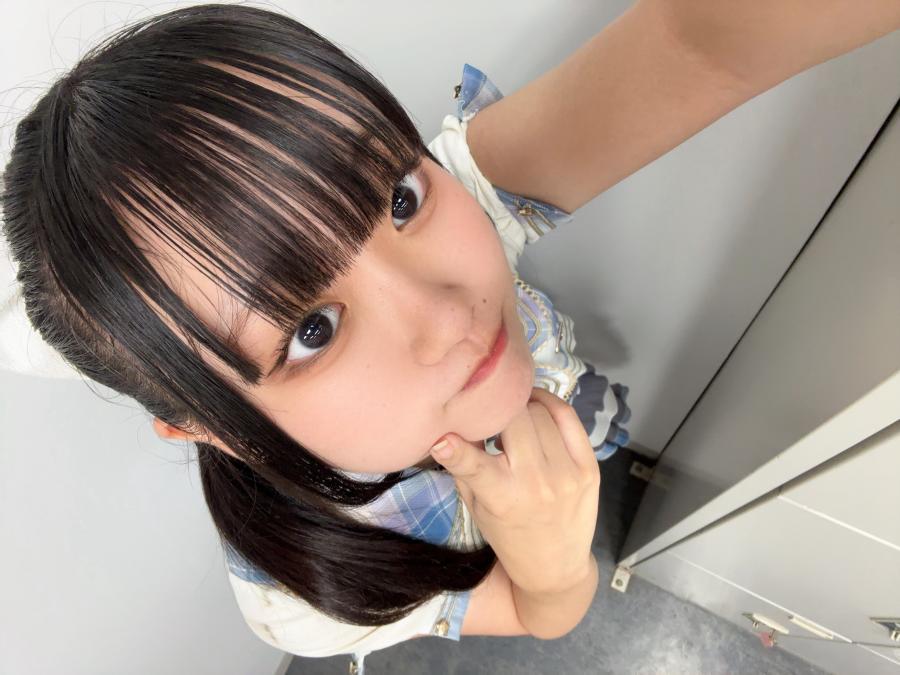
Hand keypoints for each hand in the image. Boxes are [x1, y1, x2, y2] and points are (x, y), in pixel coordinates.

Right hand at [429, 387, 600, 594]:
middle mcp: (536, 484)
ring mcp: (566, 474)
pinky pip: (567, 416)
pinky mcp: (589, 467)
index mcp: (502, 499)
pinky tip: (536, 406)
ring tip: (515, 418)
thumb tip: (455, 424)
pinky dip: (548, 404)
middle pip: (513, 419)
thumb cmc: (507, 534)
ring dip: (523, 407)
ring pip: (539, 412)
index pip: (475, 466)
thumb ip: (464, 466)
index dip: (455, 448)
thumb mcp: (476, 506)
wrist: (556, 567)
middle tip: (493, 414)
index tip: (441, 437)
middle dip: (499, 411)